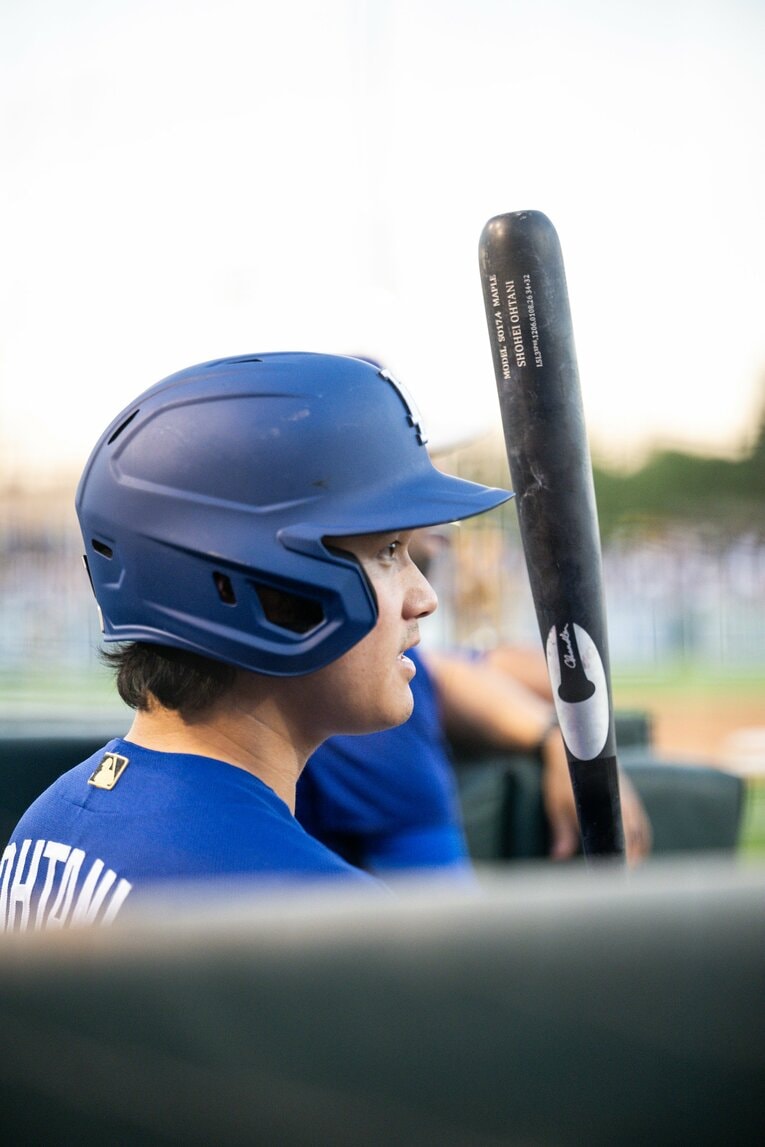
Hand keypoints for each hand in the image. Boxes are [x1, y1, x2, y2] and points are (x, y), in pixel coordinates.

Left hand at [541, 729, 651, 865]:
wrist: (573, 746)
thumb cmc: (561, 777)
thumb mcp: (556, 804)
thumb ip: (561, 831)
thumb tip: (559, 857)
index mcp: (607, 802)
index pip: (622, 836)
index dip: (624, 856)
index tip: (621, 873)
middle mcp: (623, 799)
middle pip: (635, 836)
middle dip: (632, 858)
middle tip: (624, 877)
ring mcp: (629, 796)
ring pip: (641, 830)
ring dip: (639, 850)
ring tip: (631, 869)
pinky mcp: (630, 794)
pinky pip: (641, 821)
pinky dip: (641, 838)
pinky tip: (635, 851)